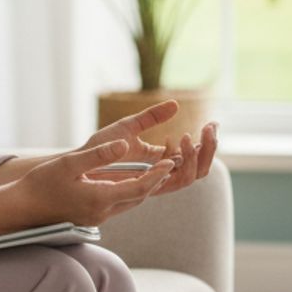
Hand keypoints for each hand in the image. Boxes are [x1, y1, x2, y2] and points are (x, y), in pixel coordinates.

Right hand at [16, 140, 176, 226]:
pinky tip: (133, 179)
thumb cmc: (42, 184)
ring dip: (146, 187)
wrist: (22, 209)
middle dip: (157, 180)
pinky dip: (131, 191)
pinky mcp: (92, 217)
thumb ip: (99, 155)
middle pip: (140, 196)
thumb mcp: (70, 163)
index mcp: (99, 198)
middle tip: (172, 162)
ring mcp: (98, 217)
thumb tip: (124, 145)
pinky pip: (119, 204)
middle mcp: (103, 212)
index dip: (158, 174)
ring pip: (130, 202)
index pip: (139, 188)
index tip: (171, 161)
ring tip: (159, 169)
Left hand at [81, 100, 218, 195]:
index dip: (208, 141)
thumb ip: (151, 117)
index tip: (214, 123)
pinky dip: (181, 163)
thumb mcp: (128, 126)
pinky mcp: (145, 187)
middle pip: (199, 169)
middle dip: (209, 149)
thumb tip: (176, 104)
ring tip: (190, 134)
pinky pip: (173, 181)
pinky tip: (176, 141)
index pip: (194, 155)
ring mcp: (154, 182)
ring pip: (190, 177)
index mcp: (161, 160)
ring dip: (197, 155)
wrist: (77, 164)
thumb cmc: (98, 149)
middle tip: (210, 128)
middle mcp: (161, 173)